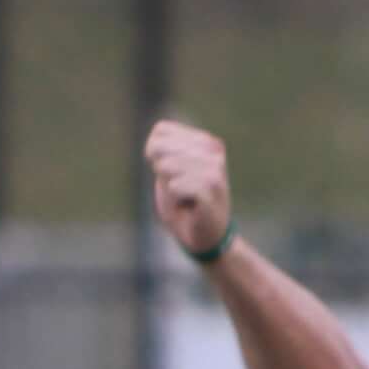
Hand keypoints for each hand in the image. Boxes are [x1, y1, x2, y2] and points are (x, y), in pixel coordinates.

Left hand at [145, 119, 232, 261]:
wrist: (204, 237)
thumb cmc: (183, 204)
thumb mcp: (167, 173)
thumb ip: (160, 153)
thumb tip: (153, 146)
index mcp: (204, 141)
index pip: (160, 131)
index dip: (152, 153)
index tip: (167, 174)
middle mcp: (213, 150)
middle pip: (161, 149)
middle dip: (160, 173)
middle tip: (178, 190)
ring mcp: (216, 168)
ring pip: (167, 166)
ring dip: (169, 187)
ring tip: (185, 198)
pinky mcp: (212, 188)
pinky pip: (175, 186)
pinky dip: (174, 198)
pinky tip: (189, 205)